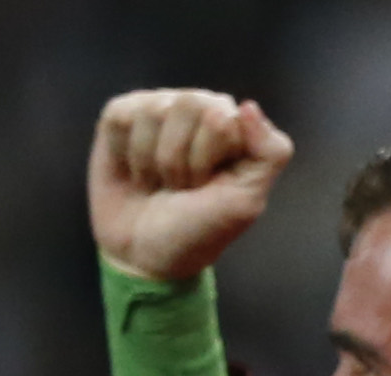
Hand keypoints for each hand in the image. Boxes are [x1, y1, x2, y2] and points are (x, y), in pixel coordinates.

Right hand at [89, 89, 294, 283]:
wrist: (145, 255)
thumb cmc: (198, 230)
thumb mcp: (245, 202)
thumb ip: (269, 154)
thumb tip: (248, 106)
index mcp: (235, 126)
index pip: (221, 116)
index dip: (207, 159)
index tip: (207, 187)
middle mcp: (199, 108)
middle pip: (187, 105)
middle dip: (179, 160)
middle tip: (181, 187)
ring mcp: (160, 108)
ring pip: (153, 112)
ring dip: (151, 161)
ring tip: (158, 181)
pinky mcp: (122, 115)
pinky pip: (121, 116)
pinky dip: (124, 153)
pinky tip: (132, 170)